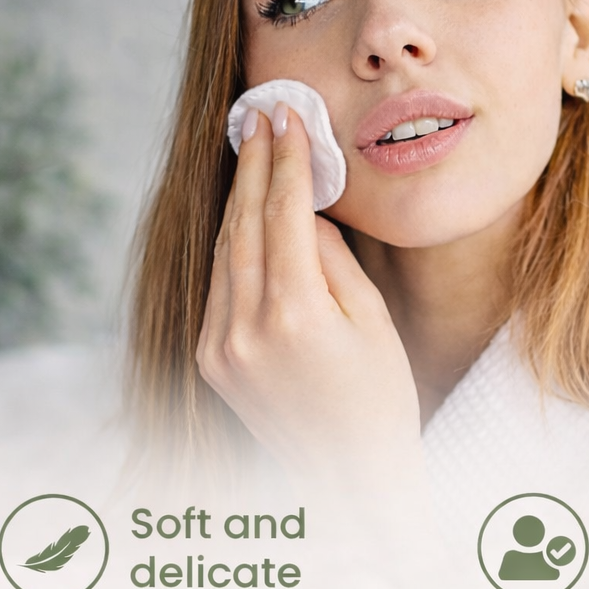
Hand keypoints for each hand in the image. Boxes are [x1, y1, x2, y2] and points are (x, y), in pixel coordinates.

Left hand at [197, 102, 423, 490]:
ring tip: (249, 148)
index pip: (282, 214)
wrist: (347, 473)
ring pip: (224, 249)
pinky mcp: (210, 358)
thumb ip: (329, 257)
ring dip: (236, 196)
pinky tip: (241, 210)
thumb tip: (299, 206)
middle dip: (253, 164)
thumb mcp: (370, 319)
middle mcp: (245, 329)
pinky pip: (218, 283)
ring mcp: (220, 347)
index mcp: (294, 316)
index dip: (285, 160)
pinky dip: (230, 241)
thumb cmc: (378, 395)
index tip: (287, 117)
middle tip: (261, 116)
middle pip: (244, 223)